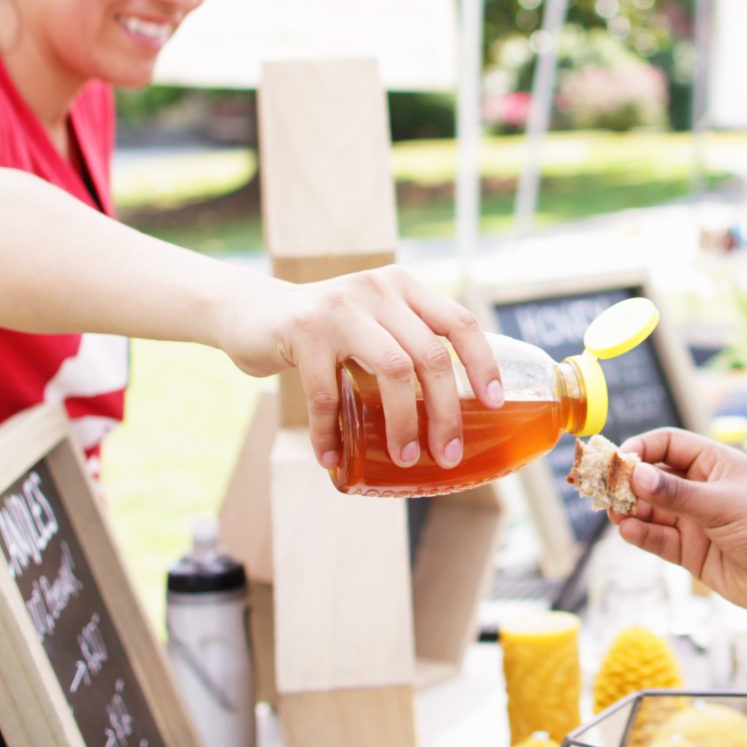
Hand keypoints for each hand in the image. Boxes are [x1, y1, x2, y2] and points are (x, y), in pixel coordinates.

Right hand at [218, 266, 500, 472]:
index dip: (483, 364)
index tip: (495, 405)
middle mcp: (378, 290)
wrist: (251, 311)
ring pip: (393, 371)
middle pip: (430, 357)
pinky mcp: (303, 330)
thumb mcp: (373, 324)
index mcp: (404, 287)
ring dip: (403, 424)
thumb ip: (405, 346)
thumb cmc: (325, 332)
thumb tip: (454, 412)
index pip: (460, 322)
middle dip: (445, 413)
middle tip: (447, 453)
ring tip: (405, 459)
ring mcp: (341, 308)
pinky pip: (328, 394)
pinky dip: (331, 433)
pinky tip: (332, 457)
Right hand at [611, 428, 746, 618]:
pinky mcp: (691, 552)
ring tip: (615, 513)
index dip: (643, 447)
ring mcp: (694, 521)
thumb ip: (676, 493)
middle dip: (628, 482)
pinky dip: (641, 535)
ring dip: (630, 510)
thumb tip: (635, 474)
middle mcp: (701, 489)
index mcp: (715, 463)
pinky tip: (630, 532)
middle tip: (604, 488)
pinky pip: (658, 539)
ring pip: (650, 511)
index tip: (619, 459)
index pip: (669, 443)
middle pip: (653, 477)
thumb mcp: (723, 504)